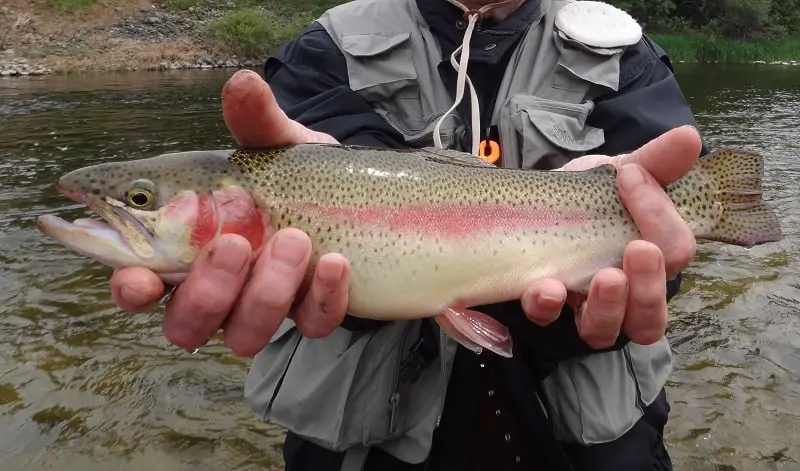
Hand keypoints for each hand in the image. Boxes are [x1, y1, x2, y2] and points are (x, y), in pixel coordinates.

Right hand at [110, 70, 350, 355]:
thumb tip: (242, 83)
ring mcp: (263, 309)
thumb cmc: (289, 174)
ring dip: (264, 292)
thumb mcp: (273, 145)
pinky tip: (335, 263)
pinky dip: (322, 297)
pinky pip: (311, 324)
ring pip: (244, 334)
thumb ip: (255, 122)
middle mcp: (216, 291)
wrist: (354, 194)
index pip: (139, 282)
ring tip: (293, 239)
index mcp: (184, 250)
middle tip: (234, 242)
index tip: (139, 277)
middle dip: (208, 289)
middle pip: (187, 323)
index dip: (131, 289)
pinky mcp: (310, 313)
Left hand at [520, 126, 701, 348]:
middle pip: (651, 316)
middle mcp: (624, 292)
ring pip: (606, 331)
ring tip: (603, 278)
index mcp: (653, 257)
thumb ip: (654, 160)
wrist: (536, 198)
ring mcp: (583, 303)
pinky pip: (547, 318)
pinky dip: (547, 306)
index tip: (630, 176)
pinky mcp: (544, 304)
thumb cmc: (590, 194)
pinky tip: (544, 286)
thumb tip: (689, 137)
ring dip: (607, 307)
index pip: (675, 251)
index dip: (661, 217)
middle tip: (636, 249)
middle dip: (648, 285)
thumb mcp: (620, 172)